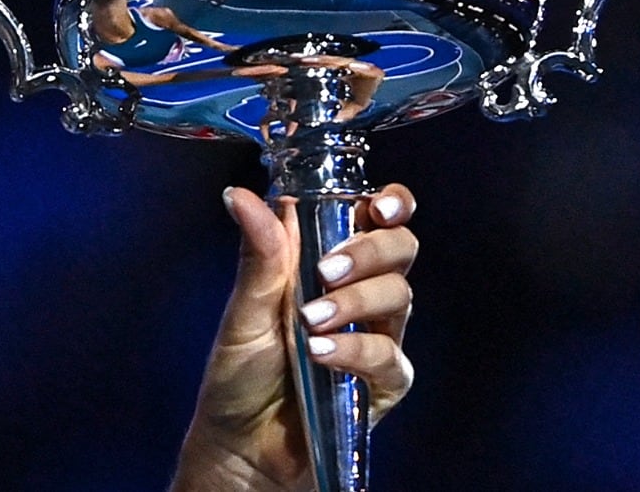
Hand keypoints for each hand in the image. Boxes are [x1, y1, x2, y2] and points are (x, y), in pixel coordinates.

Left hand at [170, 185, 416, 491]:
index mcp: (326, 260)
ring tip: (309, 320)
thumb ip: (258, 254)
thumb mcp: (244, 309)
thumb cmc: (239, 373)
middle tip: (327, 269)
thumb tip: (239, 194)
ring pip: (399, 296)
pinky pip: (389, 356)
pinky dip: (355, 351)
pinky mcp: (383, 384)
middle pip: (400, 249)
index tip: (379, 205)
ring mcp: (375, 336)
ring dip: (354, 301)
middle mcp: (359, 292)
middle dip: (371, 249)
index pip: (375, 216)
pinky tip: (320, 355)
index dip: (391, 203)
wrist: (239, 444)